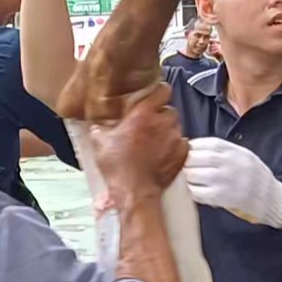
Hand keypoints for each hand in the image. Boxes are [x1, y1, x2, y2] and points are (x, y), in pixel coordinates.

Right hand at [90, 84, 186, 205]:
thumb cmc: (117, 165)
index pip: (163, 90)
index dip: (159, 91)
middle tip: (149, 125)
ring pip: (176, 127)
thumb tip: (98, 123)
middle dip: (161, 115)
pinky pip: (182, 143)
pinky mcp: (183, 153)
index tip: (154, 97)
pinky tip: (164, 153)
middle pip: (169, 110)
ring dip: (167, 131)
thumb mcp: (99, 142)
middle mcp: (163, 122)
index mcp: (144, 113)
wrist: (135, 191)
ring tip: (156, 142)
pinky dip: (175, 146)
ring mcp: (176, 138)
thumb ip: (101, 127)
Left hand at [184, 137, 281, 227]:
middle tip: (179, 167)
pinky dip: (190, 191)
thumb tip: (191, 147)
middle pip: (194, 158)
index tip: (183, 152)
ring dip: (184, 177)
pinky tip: (191, 191)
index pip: (203, 144)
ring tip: (183, 179)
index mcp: (232, 150)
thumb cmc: (254, 175)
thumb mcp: (242, 154)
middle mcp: (227, 163)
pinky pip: (197, 193)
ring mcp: (223, 180)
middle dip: (183, 162)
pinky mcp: (221, 197)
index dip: (190, 148)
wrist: (271, 197)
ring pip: (192, 175)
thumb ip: (221, 150)